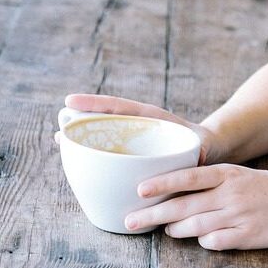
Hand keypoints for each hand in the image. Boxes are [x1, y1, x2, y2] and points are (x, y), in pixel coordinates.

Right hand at [63, 93, 218, 163]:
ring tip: (62, 143)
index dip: (95, 104)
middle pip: (105, 121)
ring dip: (84, 141)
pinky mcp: (132, 156)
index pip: (120, 106)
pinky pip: (111, 155)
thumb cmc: (204, 147)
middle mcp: (137, 127)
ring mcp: (132, 141)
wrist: (207, 152)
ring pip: (104, 138)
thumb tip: (199, 157)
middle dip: (81, 123)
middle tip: (60, 132)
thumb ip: (200, 150)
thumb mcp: (204, 146)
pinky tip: (79, 166)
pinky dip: (95, 159)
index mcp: (152, 119)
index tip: (70, 101)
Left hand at [125, 164, 267, 249]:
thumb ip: (213, 183)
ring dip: (175, 230)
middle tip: (129, 222)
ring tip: (165, 230)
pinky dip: (203, 242)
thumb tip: (177, 195)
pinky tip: (201, 239)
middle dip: (152, 215)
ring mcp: (238, 217)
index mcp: (228, 174)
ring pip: (194, 227)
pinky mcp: (247, 238)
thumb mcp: (242, 176)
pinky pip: (214, 243)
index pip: (187, 178)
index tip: (138, 190)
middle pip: (182, 206)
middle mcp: (230, 195)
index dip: (161, 184)